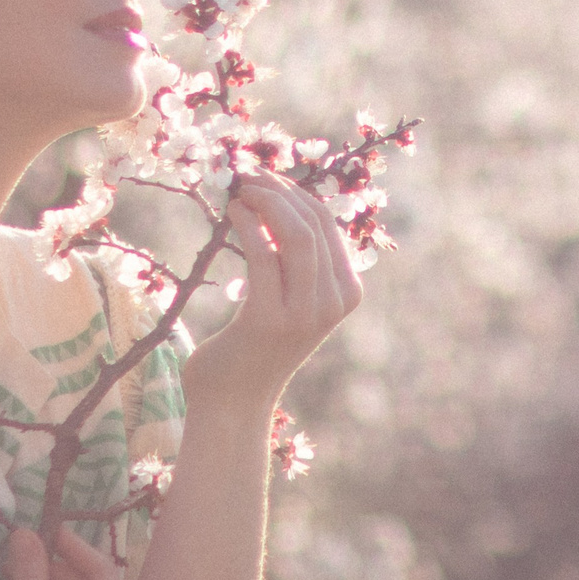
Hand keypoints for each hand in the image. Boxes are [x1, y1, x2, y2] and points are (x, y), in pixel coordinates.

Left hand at [183, 174, 363, 409]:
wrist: (233, 405)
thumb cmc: (254, 349)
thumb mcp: (291, 301)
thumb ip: (296, 263)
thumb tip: (280, 202)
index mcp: (347, 294)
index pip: (329, 225)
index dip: (297, 193)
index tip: (266, 177)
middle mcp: (334, 303)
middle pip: (315, 223)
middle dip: (280, 190)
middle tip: (248, 174)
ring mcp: (305, 313)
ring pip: (295, 234)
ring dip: (265, 201)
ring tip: (239, 189)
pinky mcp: (270, 319)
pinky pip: (263, 255)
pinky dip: (247, 225)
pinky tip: (231, 212)